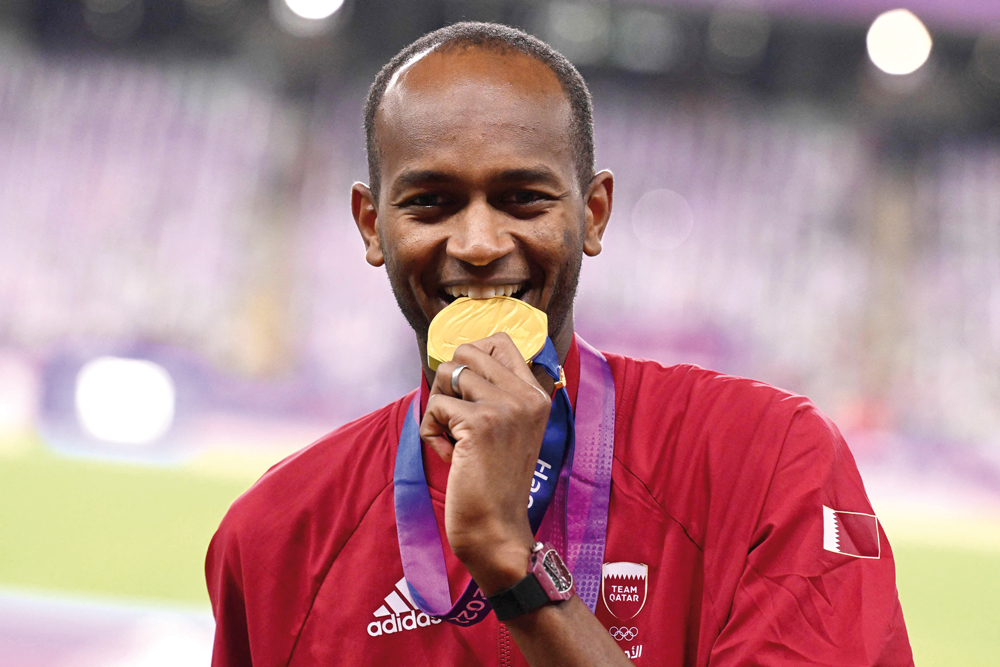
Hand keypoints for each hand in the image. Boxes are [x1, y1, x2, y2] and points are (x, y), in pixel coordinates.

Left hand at [419, 332, 551, 594]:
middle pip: (468, 350)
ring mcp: (507, 407)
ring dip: (438, 407)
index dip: (472, 356)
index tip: (463, 389)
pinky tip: (449, 456)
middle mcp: (527, 395)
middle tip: (454, 415)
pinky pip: (436, 406)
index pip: (501, 341)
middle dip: (448, 381)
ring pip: (447, 374)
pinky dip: (431, 432)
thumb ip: (496, 394)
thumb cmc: (493, 483)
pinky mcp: (481, 423)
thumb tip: (457, 359)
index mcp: (537, 394)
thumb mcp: (508, 430)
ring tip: (452, 439)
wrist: (496, 529)